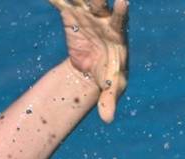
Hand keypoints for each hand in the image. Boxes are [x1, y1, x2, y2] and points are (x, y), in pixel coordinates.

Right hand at [47, 0, 129, 122]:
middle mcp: (103, 20)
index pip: (121, 21)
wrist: (91, 69)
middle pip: (100, 4)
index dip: (121, 12)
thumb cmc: (108, 76)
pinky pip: (61, 3)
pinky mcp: (70, 16)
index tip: (123, 2)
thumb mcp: (111, 89)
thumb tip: (107, 120)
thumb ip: (109, 101)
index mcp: (118, 35)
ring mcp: (87, 15)